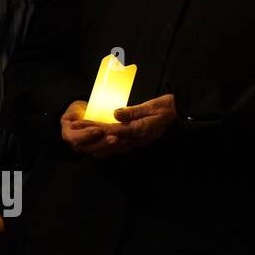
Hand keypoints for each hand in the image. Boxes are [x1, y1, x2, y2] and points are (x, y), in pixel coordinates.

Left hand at [61, 95, 177, 158]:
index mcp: (139, 129)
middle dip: (90, 134)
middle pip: (108, 139)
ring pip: (112, 147)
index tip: (81, 123)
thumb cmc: (166, 108)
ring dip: (95, 142)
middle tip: (74, 128)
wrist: (179, 115)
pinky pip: (119, 149)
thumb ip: (134, 111)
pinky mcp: (137, 142)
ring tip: (80, 138)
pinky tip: (98, 148)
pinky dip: (107, 148)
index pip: (112, 130)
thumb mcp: (152, 106)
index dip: (95, 126)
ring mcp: (137, 142)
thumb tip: (115, 113)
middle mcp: (136, 139)